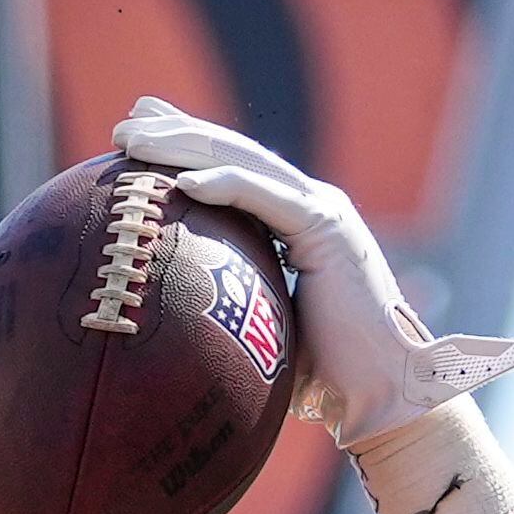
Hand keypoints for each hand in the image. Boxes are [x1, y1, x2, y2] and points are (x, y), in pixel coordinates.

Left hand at [109, 99, 513, 456]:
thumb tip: (181, 338)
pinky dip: (224, 186)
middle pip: (234, 155)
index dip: (191, 150)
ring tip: (135, 139)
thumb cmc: (327, 382)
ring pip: (243, 163)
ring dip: (186, 148)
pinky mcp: (327, 231)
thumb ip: (238, 315)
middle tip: (129, 121)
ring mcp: (322, 212)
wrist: (383, 393)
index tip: (143, 139)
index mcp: (298, 225)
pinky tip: (181, 183)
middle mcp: (311, 206)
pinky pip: (265, 199)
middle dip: (179, 133)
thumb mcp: (269, 337)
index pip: (235, 174)